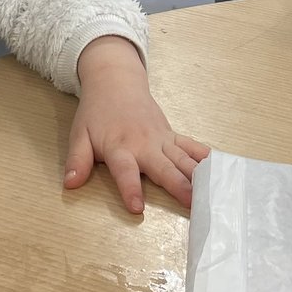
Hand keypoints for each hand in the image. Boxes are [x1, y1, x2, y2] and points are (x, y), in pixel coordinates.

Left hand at [63, 37, 208, 211]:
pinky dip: (206, 158)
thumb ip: (77, 160)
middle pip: (164, 167)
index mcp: (119, 147)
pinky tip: (221, 169)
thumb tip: (70, 183)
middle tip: (194, 203)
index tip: (138, 208)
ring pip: (183, 159)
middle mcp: (144, 144)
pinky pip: (191, 147)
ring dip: (198, 176)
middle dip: (179, 185)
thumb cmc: (96, 113)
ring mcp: (162, 139)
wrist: (116, 82)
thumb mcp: (79, 135)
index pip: (125, 172)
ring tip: (214, 192)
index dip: (131, 189)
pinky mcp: (171, 135)